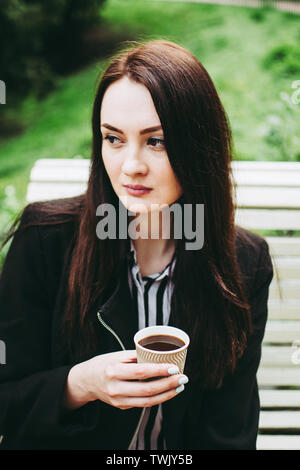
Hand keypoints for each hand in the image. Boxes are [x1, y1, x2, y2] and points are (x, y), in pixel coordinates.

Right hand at [63, 350, 187, 409]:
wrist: (86, 381)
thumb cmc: (104, 363)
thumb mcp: (117, 355)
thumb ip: (136, 356)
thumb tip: (159, 354)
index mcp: (113, 371)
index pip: (141, 372)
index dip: (159, 371)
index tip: (174, 367)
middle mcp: (115, 388)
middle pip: (147, 390)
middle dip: (168, 384)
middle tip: (183, 377)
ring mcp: (119, 401)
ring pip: (148, 401)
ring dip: (167, 394)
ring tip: (180, 386)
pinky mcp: (122, 407)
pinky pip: (143, 404)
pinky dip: (158, 398)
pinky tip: (168, 391)